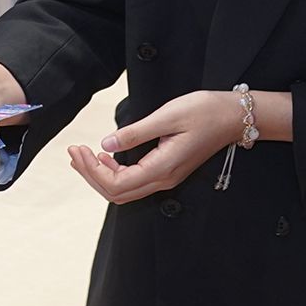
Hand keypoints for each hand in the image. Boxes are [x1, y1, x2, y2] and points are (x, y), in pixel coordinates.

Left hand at [68, 90, 243, 205]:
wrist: (233, 116)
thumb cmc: (204, 112)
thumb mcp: (167, 116)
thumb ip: (134, 133)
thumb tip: (105, 145)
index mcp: (162, 168)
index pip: (117, 184)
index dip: (92, 171)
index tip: (79, 149)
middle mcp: (163, 179)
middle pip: (117, 193)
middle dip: (90, 175)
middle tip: (73, 152)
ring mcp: (166, 177)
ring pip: (124, 191)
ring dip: (99, 176)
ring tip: (82, 156)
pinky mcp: (167, 171)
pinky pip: (134, 182)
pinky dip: (114, 173)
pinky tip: (104, 157)